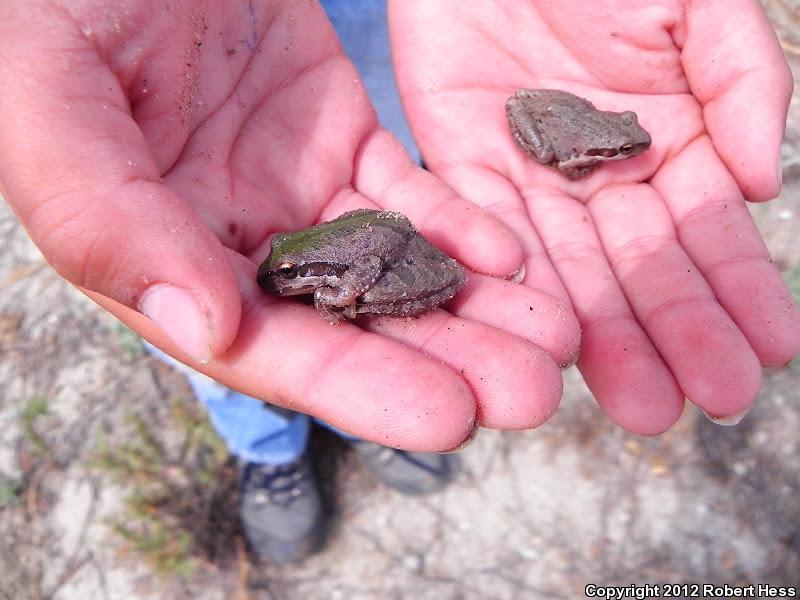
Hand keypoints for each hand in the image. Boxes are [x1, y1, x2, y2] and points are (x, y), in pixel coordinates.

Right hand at [0, 0, 579, 450]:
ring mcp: (294, 191)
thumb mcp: (50, 97)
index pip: (264, 346)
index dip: (356, 388)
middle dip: (442, 363)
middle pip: (347, 325)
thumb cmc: (59, 3)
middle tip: (531, 394)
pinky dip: (459, 227)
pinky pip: (409, 195)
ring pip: (392, 268)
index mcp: (158, 255)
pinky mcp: (341, 138)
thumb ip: (106, 216)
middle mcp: (234, 242)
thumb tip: (206, 325)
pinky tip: (511, 256)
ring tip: (553, 336)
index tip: (448, 418)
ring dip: (471, 308)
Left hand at [389, 0, 799, 432]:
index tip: (770, 354)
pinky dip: (522, 289)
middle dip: (678, 334)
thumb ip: (743, 81)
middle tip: (708, 402)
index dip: (737, 292)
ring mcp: (532, 179)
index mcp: (668, 140)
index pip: (706, 230)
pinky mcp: (463, 170)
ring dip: (610, 338)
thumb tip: (759, 185)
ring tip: (645, 403)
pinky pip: (491, 238)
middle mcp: (602, 174)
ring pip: (572, 271)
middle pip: (641, 268)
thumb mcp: (697, 1)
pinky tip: (556, 346)